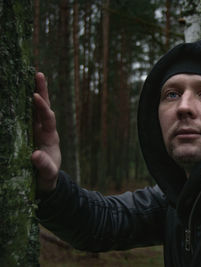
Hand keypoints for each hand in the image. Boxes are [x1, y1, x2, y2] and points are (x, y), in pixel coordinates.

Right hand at [31, 72, 60, 192]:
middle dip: (42, 91)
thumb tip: (36, 155)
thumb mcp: (47, 173)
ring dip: (35, 92)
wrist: (45, 179)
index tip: (36, 96)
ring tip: (33, 74)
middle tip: (39, 73)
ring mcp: (37, 129)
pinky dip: (24, 103)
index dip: (42, 107)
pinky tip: (18, 92)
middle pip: (44, 107)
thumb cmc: (47, 176)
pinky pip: (27, 115)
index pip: (48, 119)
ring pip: (36, 108)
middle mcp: (45, 129)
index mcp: (51, 137)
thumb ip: (44, 166)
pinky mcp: (29, 131)